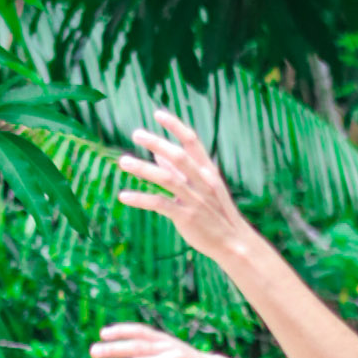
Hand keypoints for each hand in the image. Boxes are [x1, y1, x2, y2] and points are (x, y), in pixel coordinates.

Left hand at [114, 109, 247, 260]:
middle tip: (136, 134)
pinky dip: (141, 199)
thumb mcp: (203, 187)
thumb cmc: (215, 213)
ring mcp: (194, 200)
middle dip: (157, 143)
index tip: (158, 114)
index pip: (192, 142)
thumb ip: (180, 171)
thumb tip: (158, 154)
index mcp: (208, 171)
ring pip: (166, 178)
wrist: (233, 242)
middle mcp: (202, 182)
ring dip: (143, 169)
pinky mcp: (186, 217)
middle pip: (178, 156)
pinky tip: (124, 196)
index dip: (176, 126)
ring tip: (123, 161)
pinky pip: (160, 204)